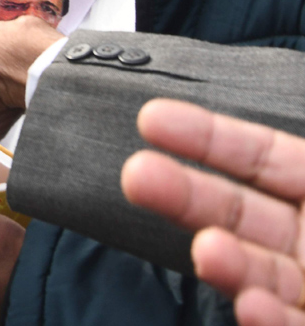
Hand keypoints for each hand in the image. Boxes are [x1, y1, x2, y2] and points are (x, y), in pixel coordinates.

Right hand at [121, 100, 304, 325]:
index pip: (263, 157)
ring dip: (228, 263)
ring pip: (260, 272)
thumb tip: (292, 127)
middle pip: (242, 213)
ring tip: (209, 252)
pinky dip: (269, 322)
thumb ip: (302, 162)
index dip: (209, 137)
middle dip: (187, 193)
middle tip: (137, 176)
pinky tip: (251, 305)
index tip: (151, 119)